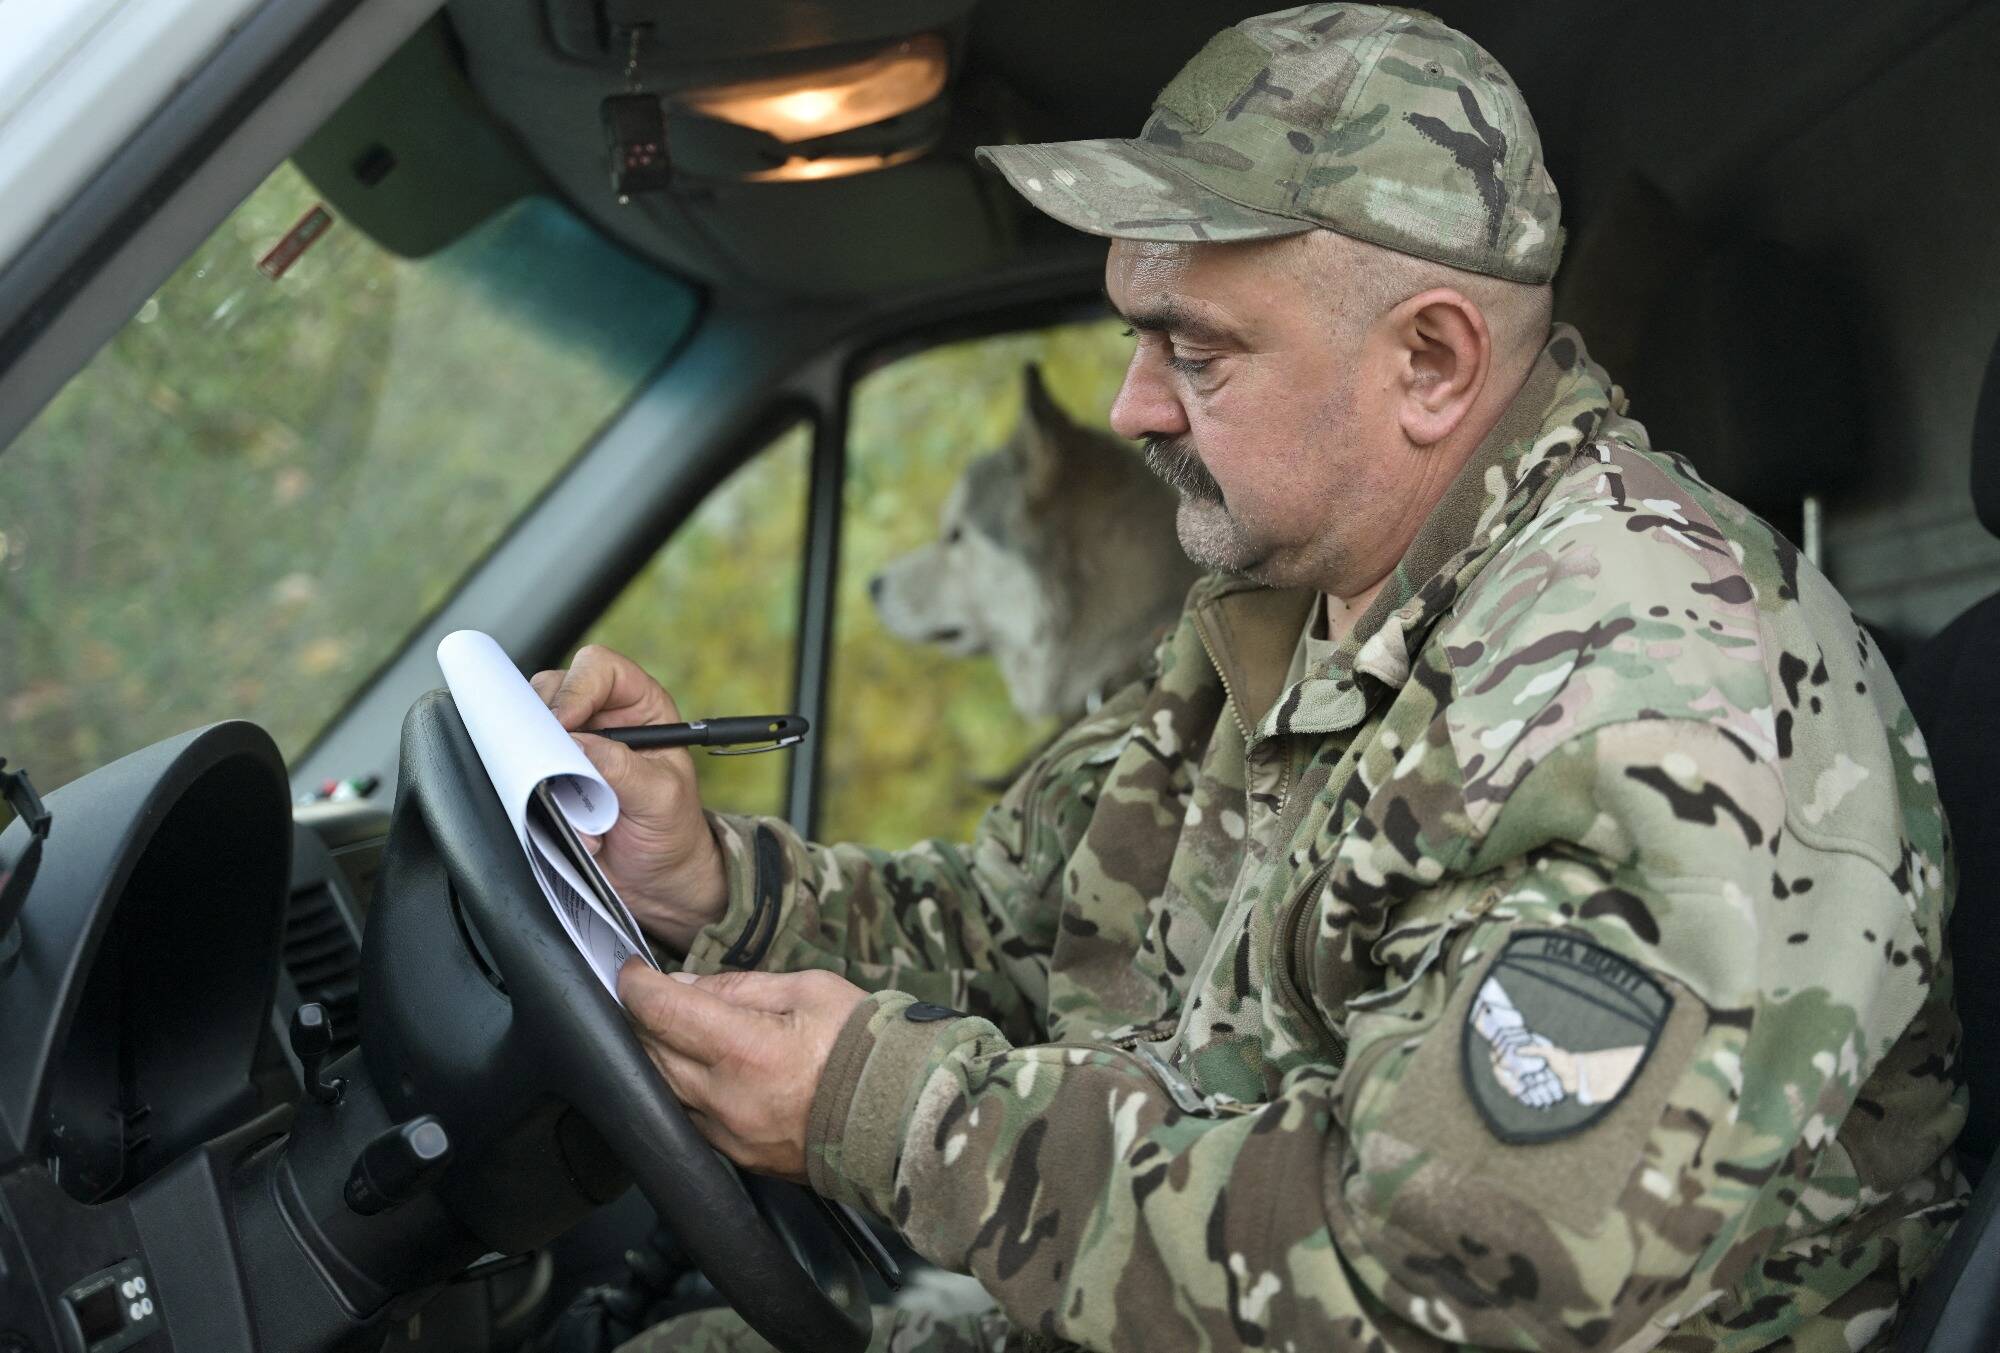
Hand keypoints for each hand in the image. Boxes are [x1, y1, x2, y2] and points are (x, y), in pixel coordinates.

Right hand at [530, 645, 726, 952]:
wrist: (656, 881)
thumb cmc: (672, 831)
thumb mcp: (660, 799)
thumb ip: (623, 769)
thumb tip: (577, 744)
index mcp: (639, 707)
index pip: (599, 669)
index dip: (577, 688)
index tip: (564, 724)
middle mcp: (600, 719)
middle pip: (551, 690)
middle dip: (546, 726)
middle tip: (551, 763)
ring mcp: (568, 748)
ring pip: (527, 729)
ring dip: (539, 765)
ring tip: (570, 804)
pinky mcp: (546, 778)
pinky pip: (518, 770)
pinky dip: (531, 793)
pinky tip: (563, 820)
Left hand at [618, 963, 867, 1180]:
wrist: (905, 1117)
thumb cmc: (866, 1045)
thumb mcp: (809, 990)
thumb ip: (740, 988)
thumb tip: (686, 986)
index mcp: (746, 1049)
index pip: (663, 1013)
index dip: (637, 986)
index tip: (632, 972)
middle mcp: (727, 1098)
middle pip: (651, 1054)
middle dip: (643, 1019)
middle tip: (653, 996)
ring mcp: (730, 1134)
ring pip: (663, 1090)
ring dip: (658, 1057)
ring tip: (675, 1030)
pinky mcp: (739, 1158)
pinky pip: (690, 1119)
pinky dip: (683, 1090)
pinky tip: (699, 1071)